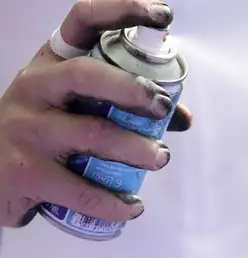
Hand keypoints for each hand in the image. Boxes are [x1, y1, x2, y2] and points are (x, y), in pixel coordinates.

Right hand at [0, 0, 191, 226]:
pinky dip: (113, 201)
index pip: (83, 21)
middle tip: (162, 106)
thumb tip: (180, 115)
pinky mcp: (25, 173)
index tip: (164, 15)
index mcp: (52, 64)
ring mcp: (26, 130)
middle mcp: (35, 88)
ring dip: (135, 147)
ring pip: (90, 134)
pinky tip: (131, 206)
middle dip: (132, 89)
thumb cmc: (42, 131)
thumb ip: (125, 106)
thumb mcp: (74, 107)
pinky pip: (79, 189)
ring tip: (160, 158)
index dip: (124, 12)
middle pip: (85, 76)